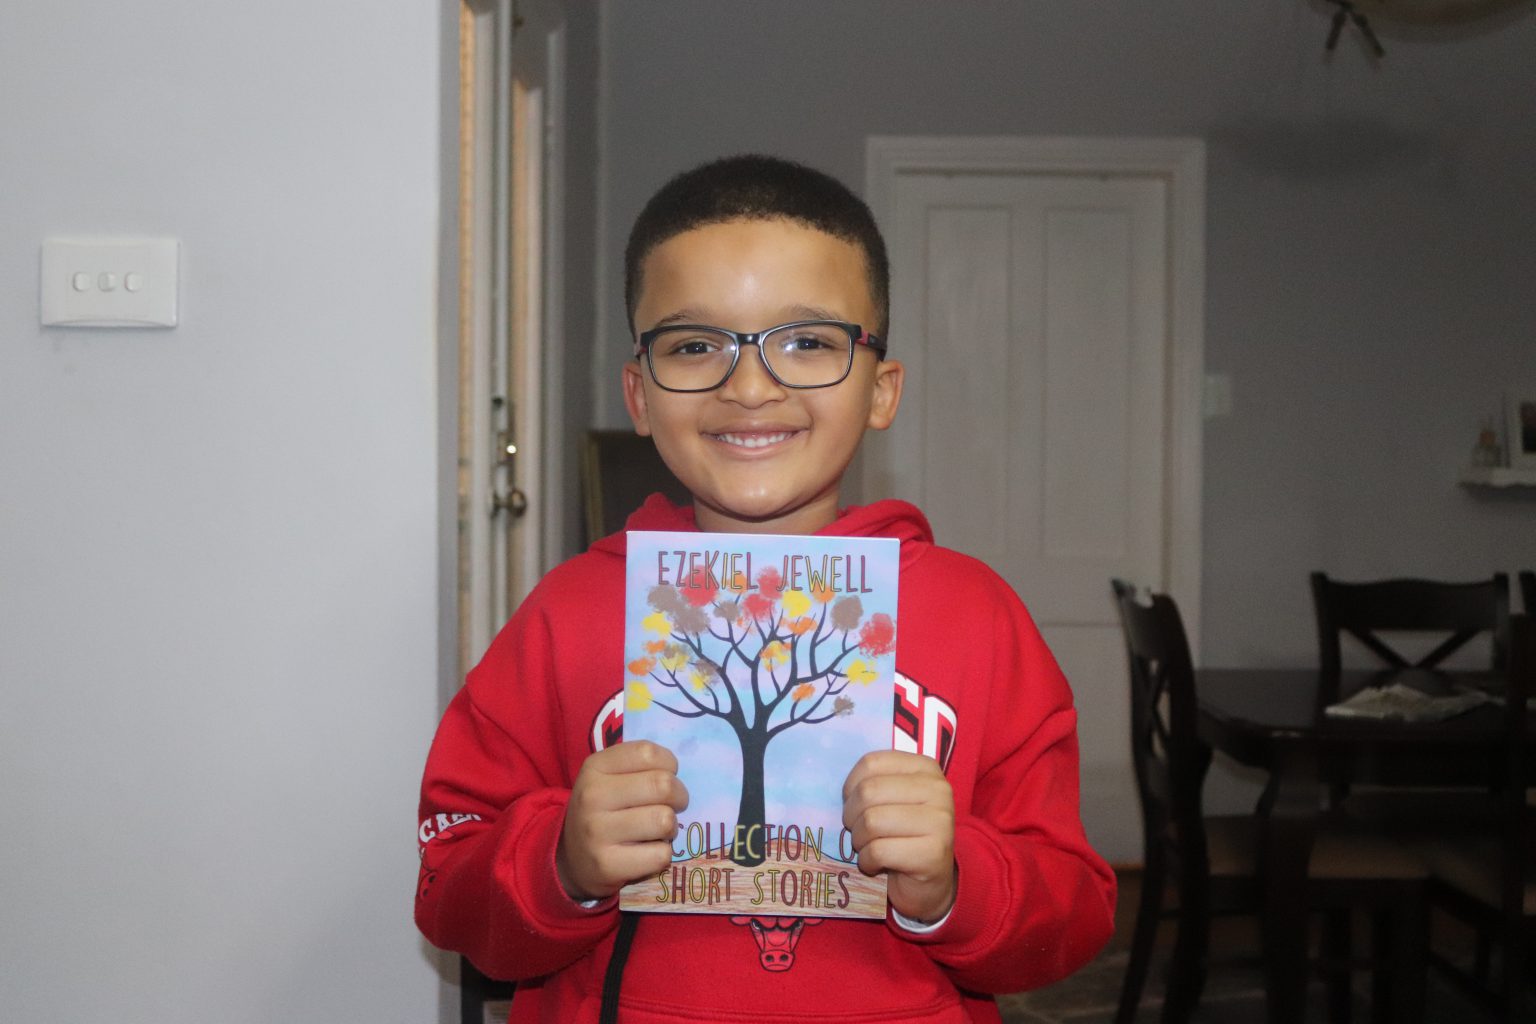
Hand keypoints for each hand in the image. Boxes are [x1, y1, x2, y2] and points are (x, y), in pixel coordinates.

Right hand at [556, 740, 688, 901]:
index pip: (648, 753)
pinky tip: (648, 852)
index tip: (664, 776)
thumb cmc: (603, 810)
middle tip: (672, 806)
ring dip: (670, 827)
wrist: (573, 859)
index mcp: (594, 767)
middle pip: (663, 785)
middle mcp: (592, 796)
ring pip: (664, 820)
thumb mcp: (608, 777)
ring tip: (658, 830)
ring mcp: (597, 832)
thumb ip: (641, 765)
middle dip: (679, 796)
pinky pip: (660, 854)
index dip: (669, 764)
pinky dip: (662, 854)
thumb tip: (679, 772)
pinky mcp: (607, 865)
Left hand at [842, 750, 956, 924]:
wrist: (929, 882)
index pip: (871, 763)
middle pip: (869, 791)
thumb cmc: (901, 835)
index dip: (851, 787)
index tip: (854, 805)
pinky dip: (867, 861)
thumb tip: (841, 791)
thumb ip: (872, 784)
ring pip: (872, 821)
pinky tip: (876, 865)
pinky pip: (878, 851)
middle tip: (858, 831)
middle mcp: (938, 790)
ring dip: (859, 841)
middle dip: (852, 816)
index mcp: (925, 768)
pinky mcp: (932, 854)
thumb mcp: (890, 800)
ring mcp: (940, 821)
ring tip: (868, 848)